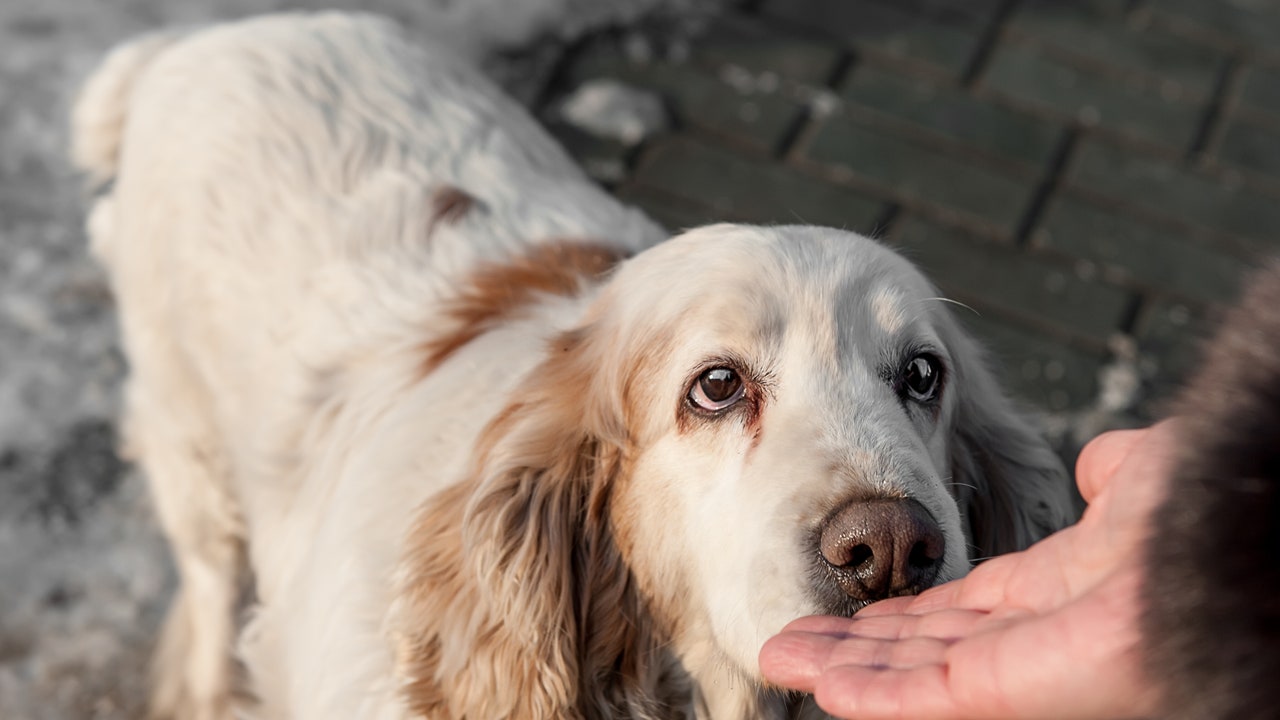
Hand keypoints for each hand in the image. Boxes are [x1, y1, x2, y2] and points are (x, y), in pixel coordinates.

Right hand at [760, 424, 1176, 718]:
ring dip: (842, 668)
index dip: (902, 612)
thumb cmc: (1210, 507)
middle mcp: (1034, 639)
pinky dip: (871, 694)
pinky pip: (930, 697)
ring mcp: (1023, 670)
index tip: (853, 605)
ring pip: (912, 677)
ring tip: (778, 657)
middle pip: (921, 650)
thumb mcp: (1148, 482)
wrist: (1235, 535)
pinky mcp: (1015, 690)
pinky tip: (818, 684)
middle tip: (787, 640)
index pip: (960, 613)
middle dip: (853, 645)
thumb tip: (1098, 462)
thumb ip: (1116, 476)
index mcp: (1061, 594)